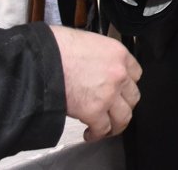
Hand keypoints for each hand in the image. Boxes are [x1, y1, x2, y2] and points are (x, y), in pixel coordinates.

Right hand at [49, 25, 141, 141]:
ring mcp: (108, 94)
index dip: (127, 85)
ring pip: (124, 117)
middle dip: (124, 106)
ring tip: (107, 128)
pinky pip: (102, 129)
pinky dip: (97, 134)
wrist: (42, 59)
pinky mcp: (93, 111)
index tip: (122, 91)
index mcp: (118, 54)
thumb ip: (101, 58)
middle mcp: (118, 75)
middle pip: (133, 97)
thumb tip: (97, 70)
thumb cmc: (59, 47)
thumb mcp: (90, 43)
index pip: (136, 74)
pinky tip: (90, 134)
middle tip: (115, 111)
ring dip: (116, 125)